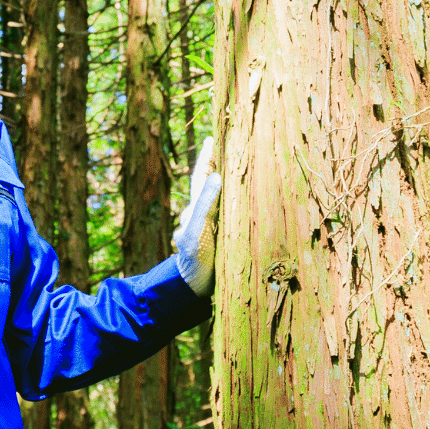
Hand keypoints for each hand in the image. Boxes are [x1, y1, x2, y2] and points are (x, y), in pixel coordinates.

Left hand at [171, 137, 223, 295]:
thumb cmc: (193, 260)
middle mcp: (200, 215)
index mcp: (195, 207)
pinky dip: (229, 213)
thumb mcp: (197, 231)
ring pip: (216, 204)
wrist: (191, 290)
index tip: (212, 138)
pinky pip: (221, 221)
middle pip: (209, 187)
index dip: (207, 157)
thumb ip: (206, 204)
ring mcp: (207, 228)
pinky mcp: (214, 241)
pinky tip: (237, 213)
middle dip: (218, 171)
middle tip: (230, 153)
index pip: (202, 176)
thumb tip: (216, 176)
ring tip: (238, 180)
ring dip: (224, 193)